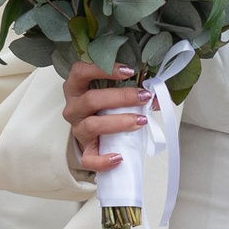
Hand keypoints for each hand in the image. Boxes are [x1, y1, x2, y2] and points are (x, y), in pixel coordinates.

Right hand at [62, 61, 152, 175]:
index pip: (80, 71)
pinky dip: (103, 160)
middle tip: (144, 97)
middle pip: (91, 99)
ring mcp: (77, 129)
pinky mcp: (84, 150)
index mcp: (77, 87)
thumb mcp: (115, 92)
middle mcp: (73, 107)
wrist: (95, 133)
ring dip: (119, 122)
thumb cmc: (106, 107)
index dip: (101, 69)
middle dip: (121, 97)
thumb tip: (155, 94)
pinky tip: (119, 157)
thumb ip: (131, 88)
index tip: (129, 71)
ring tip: (141, 121)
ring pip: (92, 125)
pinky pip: (89, 158)